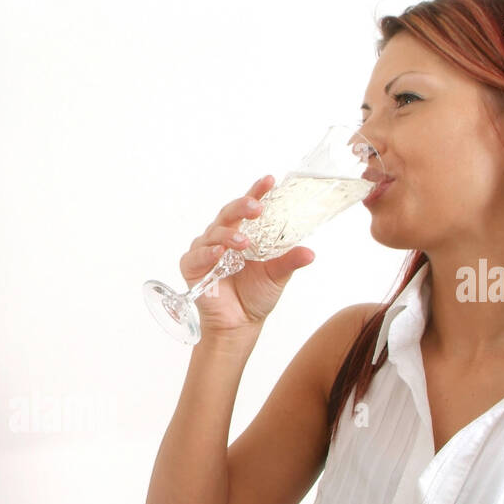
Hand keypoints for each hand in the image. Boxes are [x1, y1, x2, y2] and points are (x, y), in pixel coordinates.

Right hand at [179, 175, 314, 343]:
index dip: (257, 192)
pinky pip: (197, 256)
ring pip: (214, 233)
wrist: (239, 323)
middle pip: (229, 213)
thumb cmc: (256, 295)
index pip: (249, 206)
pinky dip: (207, 253)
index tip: (269, 180)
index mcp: (245, 231)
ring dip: (228, 234)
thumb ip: (289, 261)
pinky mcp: (192, 266)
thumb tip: (310, 253)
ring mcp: (206, 249)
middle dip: (242, 206)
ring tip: (243, 242)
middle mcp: (223, 235)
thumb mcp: (277, 275)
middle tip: (256, 207)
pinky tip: (218, 253)